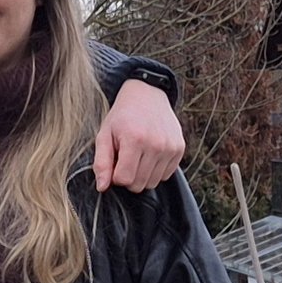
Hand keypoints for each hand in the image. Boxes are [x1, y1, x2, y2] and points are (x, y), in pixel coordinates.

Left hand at [93, 75, 186, 191]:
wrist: (147, 95)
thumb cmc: (122, 116)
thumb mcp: (104, 134)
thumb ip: (101, 162)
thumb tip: (102, 187)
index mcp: (134, 139)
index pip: (124, 180)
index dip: (116, 176)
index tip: (115, 162)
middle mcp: (156, 144)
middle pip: (139, 184)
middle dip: (129, 177)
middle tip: (126, 158)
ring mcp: (170, 147)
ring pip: (153, 183)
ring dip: (142, 174)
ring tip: (138, 155)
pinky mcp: (180, 148)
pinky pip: (166, 175)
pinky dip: (156, 170)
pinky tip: (150, 154)